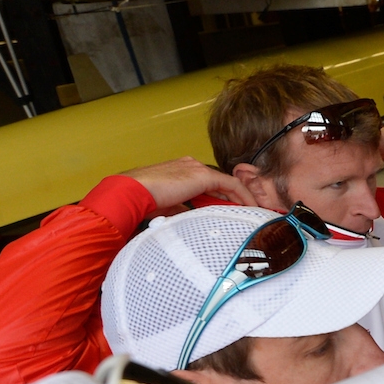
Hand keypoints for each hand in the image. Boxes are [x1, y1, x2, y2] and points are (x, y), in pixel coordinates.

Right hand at [122, 156, 254, 213]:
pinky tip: (250, 207)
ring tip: (251, 212)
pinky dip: (243, 196)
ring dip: (241, 198)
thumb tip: (189, 218)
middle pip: (220, 183)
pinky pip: (231, 185)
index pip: (208, 184)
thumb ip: (180, 209)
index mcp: (181, 171)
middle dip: (234, 199)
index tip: (231, 211)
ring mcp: (197, 169)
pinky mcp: (203, 175)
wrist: (132, 191)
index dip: (222, 198)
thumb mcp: (166, 205)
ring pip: (228, 183)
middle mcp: (191, 165)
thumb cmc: (143, 199)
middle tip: (246, 213)